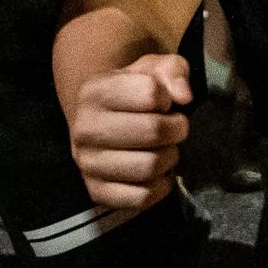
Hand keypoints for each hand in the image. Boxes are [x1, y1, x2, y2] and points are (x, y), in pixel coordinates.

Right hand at [69, 51, 193, 209]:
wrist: (100, 122)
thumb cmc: (131, 92)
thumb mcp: (152, 69)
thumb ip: (172, 71)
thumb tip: (184, 96)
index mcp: (94, 91)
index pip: (150, 93)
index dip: (168, 98)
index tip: (165, 103)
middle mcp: (84, 128)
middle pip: (153, 131)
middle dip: (176, 129)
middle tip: (175, 128)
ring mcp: (87, 163)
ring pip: (149, 166)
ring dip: (170, 158)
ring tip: (166, 148)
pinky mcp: (96, 192)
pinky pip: (142, 197)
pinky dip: (160, 187)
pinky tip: (158, 173)